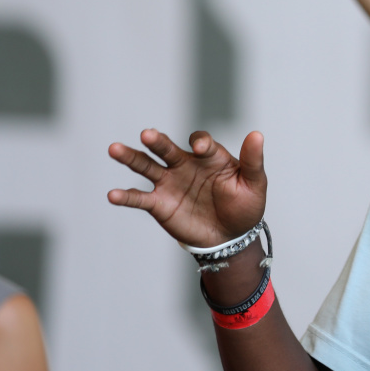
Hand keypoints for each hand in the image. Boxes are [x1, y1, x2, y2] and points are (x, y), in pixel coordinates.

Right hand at [107, 129, 266, 247]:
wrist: (231, 236)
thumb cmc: (245, 205)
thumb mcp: (254, 183)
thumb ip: (252, 160)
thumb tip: (257, 134)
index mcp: (209, 156)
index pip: (201, 142)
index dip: (200, 142)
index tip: (199, 147)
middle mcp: (185, 164)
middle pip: (167, 148)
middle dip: (158, 141)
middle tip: (147, 134)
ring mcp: (170, 183)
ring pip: (147, 166)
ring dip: (131, 157)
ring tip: (114, 149)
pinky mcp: (159, 204)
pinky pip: (140, 198)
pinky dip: (126, 196)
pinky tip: (112, 194)